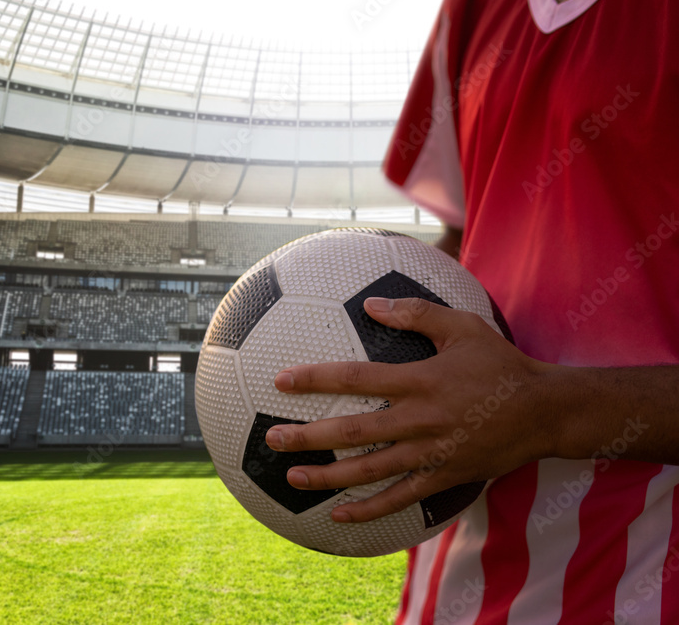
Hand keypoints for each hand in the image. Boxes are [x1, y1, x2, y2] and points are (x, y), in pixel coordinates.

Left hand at [265, 296, 555, 522]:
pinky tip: (339, 514)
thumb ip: (415, 313)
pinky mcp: (443, 477)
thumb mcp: (463, 327)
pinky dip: (369, 509)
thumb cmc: (500, 363)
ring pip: (370, 470)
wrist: (546, 412)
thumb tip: (370, 303)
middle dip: (308, 436)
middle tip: (271, 439)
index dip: (316, 379)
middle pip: (353, 430)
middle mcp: (420, 420)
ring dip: (328, 476)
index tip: (281, 380)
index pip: (356, 378)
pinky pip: (401, 498)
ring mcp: (430, 453)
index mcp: (419, 381)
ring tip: (292, 477)